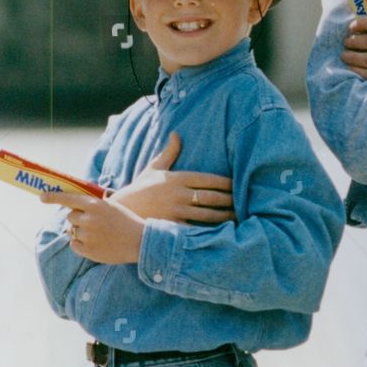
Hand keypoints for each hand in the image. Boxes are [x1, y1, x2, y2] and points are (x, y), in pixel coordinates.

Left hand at [42, 190, 145, 263]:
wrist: (140, 241)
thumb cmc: (126, 222)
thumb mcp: (110, 207)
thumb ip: (91, 206)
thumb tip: (71, 209)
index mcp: (95, 205)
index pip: (68, 199)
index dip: (53, 197)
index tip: (42, 197)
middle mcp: (89, 219)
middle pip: (70, 217)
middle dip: (78, 219)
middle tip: (93, 223)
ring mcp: (88, 236)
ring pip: (72, 231)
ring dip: (81, 232)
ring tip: (99, 235)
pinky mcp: (88, 250)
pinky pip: (74, 245)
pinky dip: (81, 244)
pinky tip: (97, 244)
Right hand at [111, 132, 234, 223]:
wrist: (121, 211)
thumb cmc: (140, 189)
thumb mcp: (154, 169)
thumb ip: (169, 153)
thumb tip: (176, 134)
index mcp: (177, 178)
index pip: (208, 179)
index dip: (226, 183)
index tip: (238, 184)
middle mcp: (179, 194)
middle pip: (212, 196)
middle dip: (230, 199)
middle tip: (244, 201)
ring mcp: (177, 211)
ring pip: (208, 214)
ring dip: (225, 215)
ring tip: (239, 216)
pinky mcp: (174, 226)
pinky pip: (197, 228)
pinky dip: (211, 230)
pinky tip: (223, 232)